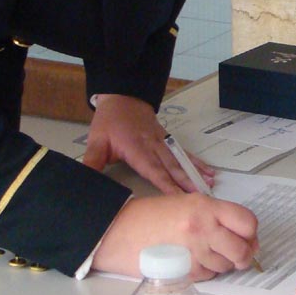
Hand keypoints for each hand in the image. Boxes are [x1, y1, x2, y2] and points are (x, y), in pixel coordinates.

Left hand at [82, 94, 216, 193]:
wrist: (123, 96)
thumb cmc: (110, 120)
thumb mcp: (97, 140)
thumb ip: (93, 162)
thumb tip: (86, 181)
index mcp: (137, 149)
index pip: (154, 171)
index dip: (166, 185)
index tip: (179, 198)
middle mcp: (154, 146)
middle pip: (173, 167)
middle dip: (187, 182)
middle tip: (201, 196)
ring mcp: (163, 142)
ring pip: (181, 160)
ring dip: (196, 173)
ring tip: (209, 184)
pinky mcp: (167, 140)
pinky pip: (183, 153)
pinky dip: (196, 162)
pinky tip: (207, 170)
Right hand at [92, 194, 258, 279]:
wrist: (119, 231)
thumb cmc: (150, 216)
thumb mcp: (187, 202)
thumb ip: (215, 215)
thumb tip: (242, 232)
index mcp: (205, 207)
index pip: (247, 222)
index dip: (250, 231)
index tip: (247, 235)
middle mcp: (203, 229)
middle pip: (243, 249)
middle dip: (243, 253)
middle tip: (237, 251)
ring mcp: (195, 253)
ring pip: (227, 265)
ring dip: (222, 262)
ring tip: (204, 251)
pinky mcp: (185, 272)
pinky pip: (209, 275)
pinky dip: (206, 270)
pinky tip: (191, 259)